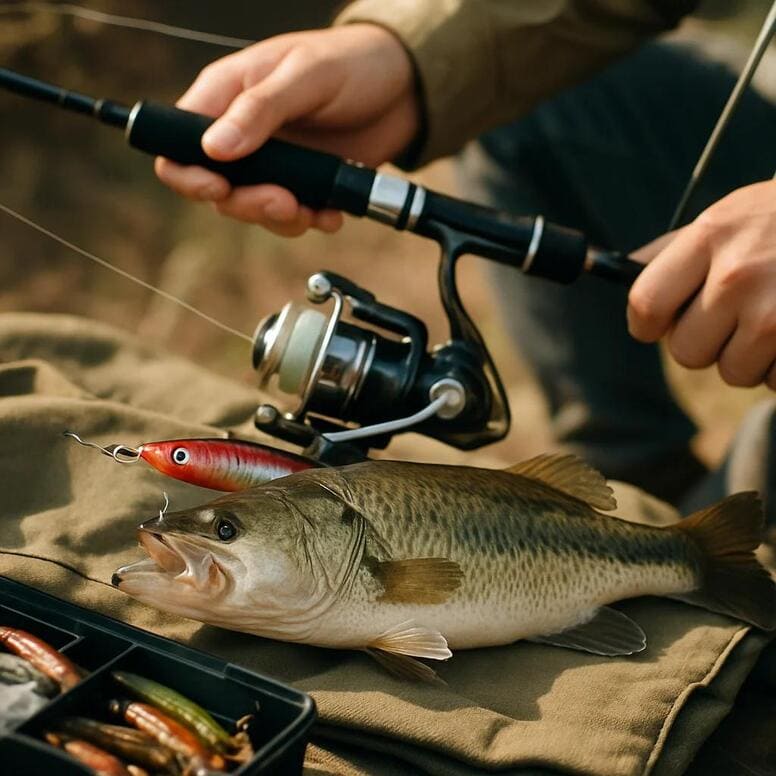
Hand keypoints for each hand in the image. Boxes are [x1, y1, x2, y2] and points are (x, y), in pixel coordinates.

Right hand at [155, 24, 418, 235]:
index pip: (179, 143)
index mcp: (226, 96)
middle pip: (215, 189)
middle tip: (284, 202)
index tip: (218, 188)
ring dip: (281, 219)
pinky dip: (309, 221)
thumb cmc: (351, 62)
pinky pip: (291, 216)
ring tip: (313, 210)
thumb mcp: (306, 76)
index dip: (188, 174)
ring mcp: (271, 163)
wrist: (403, 89)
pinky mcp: (301, 184)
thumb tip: (215, 149)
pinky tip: (331, 213)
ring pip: (252, 209)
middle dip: (246, 204)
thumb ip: (260, 110)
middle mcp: (242, 134)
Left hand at [628, 180, 775, 389]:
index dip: (646, 325)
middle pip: (686, 351)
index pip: (645, 304)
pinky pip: (775, 382)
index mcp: (709, 239)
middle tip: (733, 316)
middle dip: (705, 342)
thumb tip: (622, 273)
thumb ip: (671, 252)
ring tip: (773, 318)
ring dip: (749, 356)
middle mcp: (738, 274)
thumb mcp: (725, 218)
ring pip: (733, 373)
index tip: (655, 327)